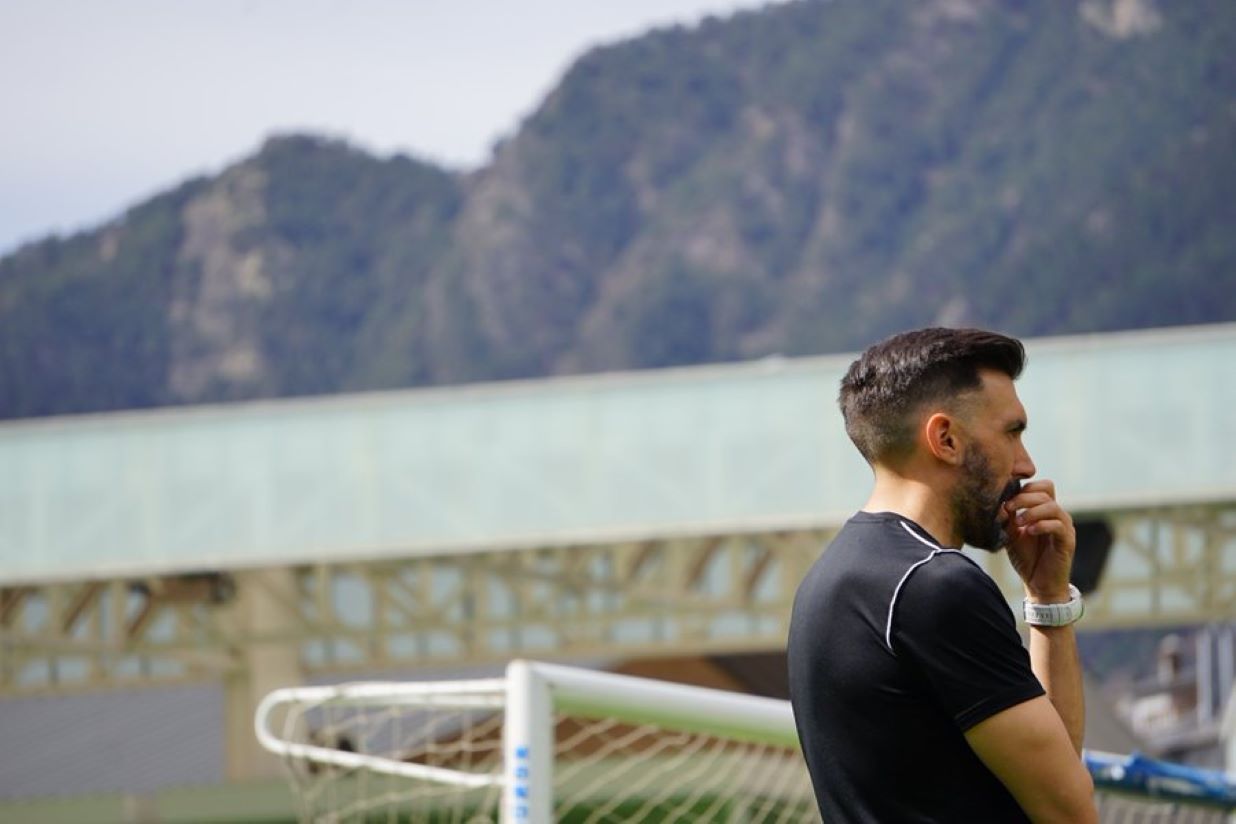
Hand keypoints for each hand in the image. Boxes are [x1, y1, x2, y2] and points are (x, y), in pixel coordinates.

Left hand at [1003, 479, 1075, 602]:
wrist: (1038, 584)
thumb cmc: (1026, 558)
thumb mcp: (1011, 534)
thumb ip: (1008, 518)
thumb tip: (999, 502)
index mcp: (1045, 511)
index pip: (1042, 486)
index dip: (1024, 487)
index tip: (1006, 500)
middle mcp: (1058, 515)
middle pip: (1046, 490)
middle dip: (1023, 497)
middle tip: (1008, 508)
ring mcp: (1065, 527)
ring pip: (1052, 506)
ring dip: (1031, 511)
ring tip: (1018, 522)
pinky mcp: (1068, 541)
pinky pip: (1058, 525)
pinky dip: (1041, 525)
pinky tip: (1029, 531)